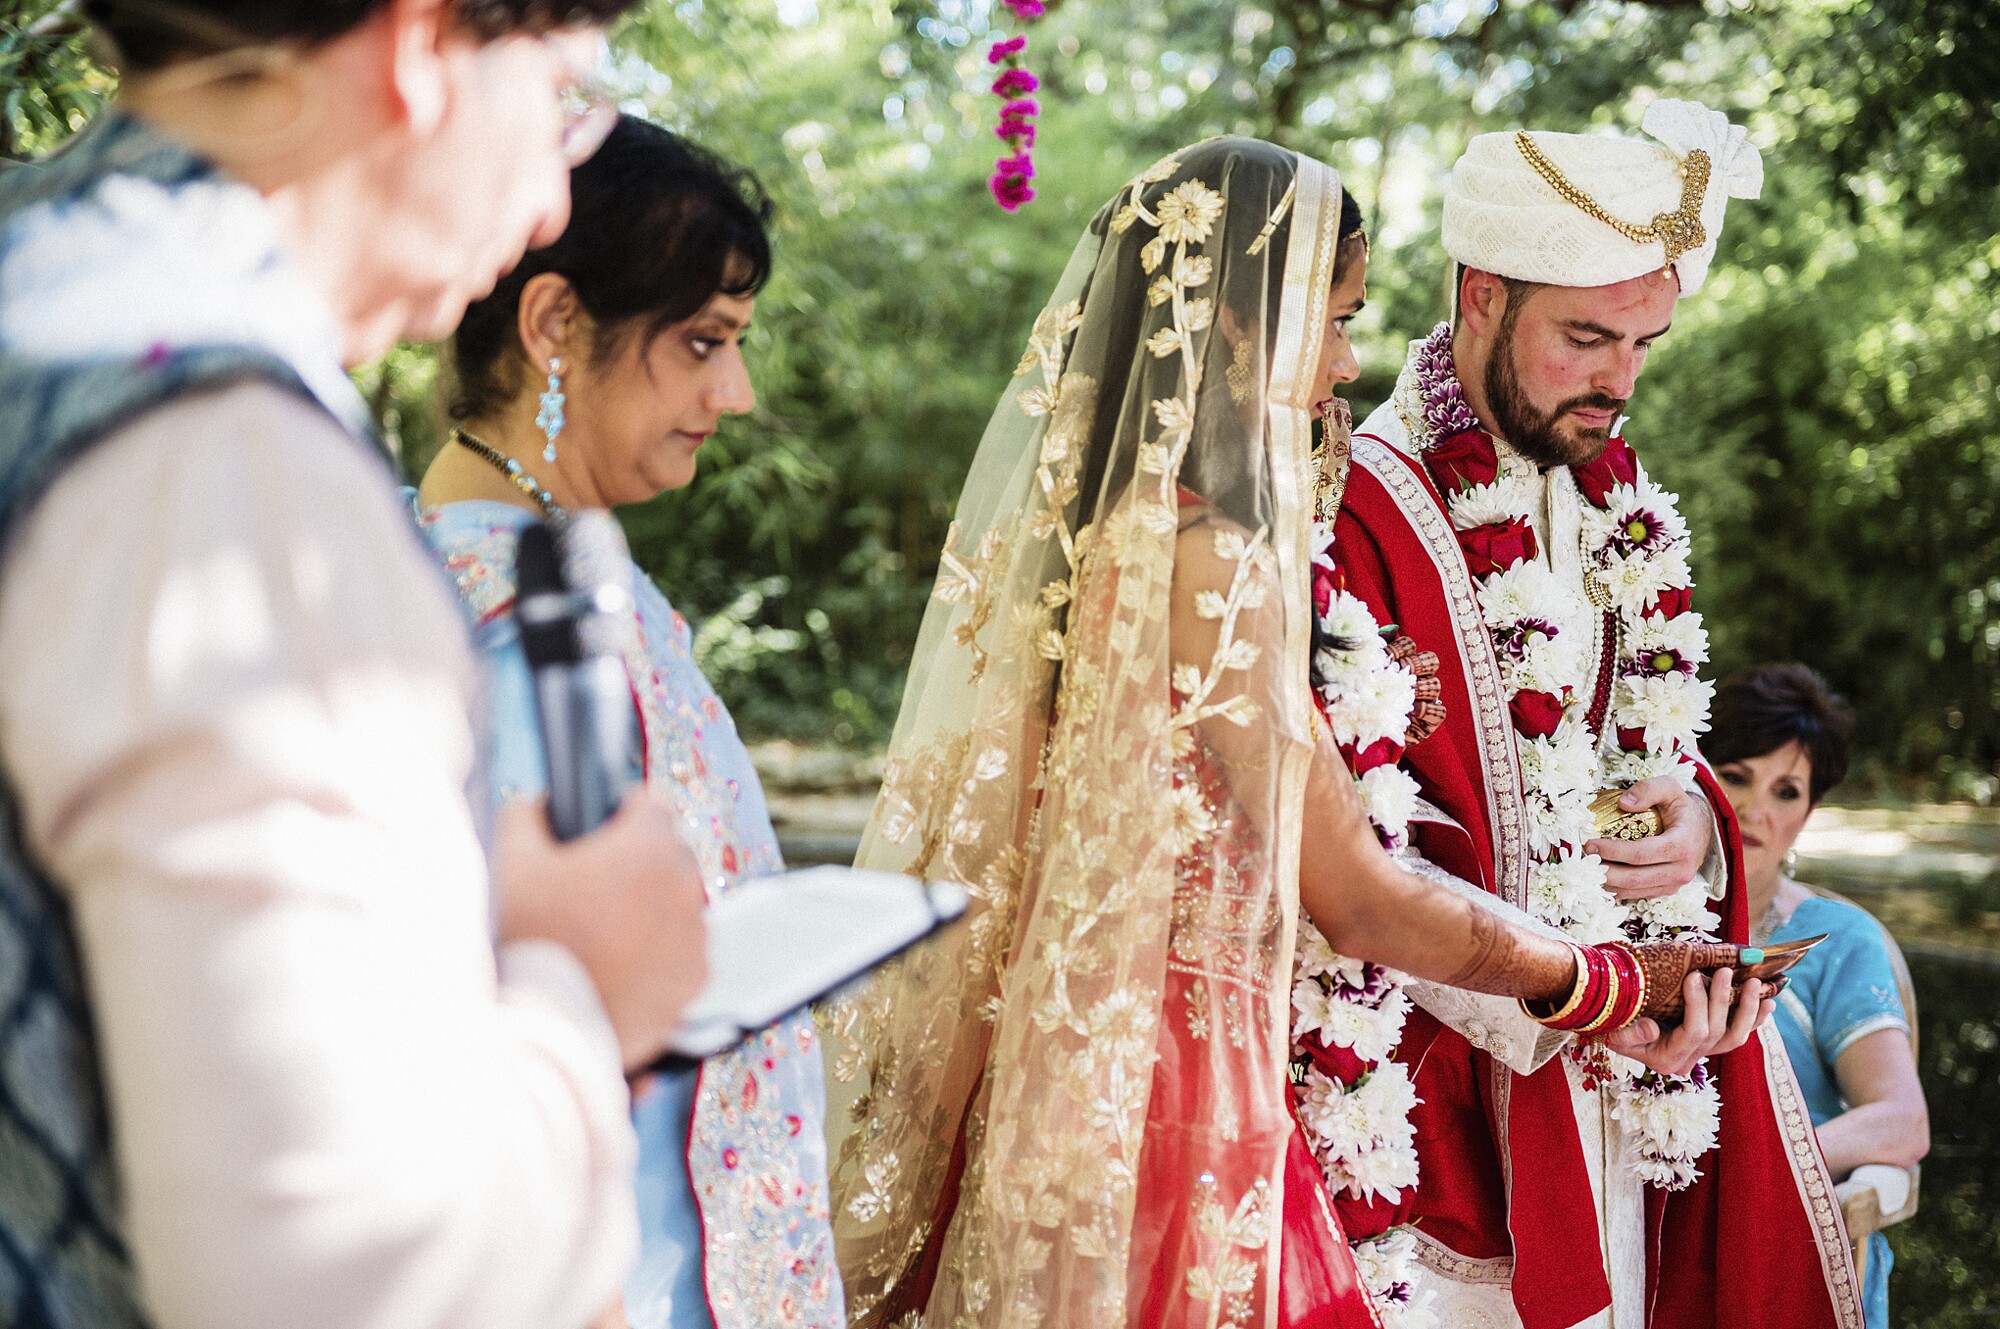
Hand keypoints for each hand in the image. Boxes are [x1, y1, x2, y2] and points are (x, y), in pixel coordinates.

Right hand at [496, 792, 708, 1072]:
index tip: (596, 833)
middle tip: (589, 891)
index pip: (648, 805)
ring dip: (648, 912)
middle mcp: (684, 890)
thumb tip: (546, 806)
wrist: (533, 1031)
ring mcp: (693, 942)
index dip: (616, 815)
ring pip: (676, 908)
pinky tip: (618, 967)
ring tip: (600, 935)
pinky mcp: (691, 986)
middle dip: (635, 865)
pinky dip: (657, 957)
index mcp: (648, 849)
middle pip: (667, 858)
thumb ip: (530, 814)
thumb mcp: (509, 858)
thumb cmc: (519, 939)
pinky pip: (680, 955)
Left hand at [1586, 776, 1712, 900]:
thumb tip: (1624, 803)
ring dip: (1607, 882)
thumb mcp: (1670, 789)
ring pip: (1634, 890)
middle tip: (1583, 858)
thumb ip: (1649, 789)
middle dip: (1605, 870)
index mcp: (1682, 846)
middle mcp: (1681, 870)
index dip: (1613, 851)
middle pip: (1635, 878)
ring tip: (1587, 868)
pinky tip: (1600, 876)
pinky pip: (1637, 894)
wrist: (1701, 829)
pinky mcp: (1666, 891)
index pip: (1641, 854)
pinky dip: (1616, 889)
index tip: (1590, 844)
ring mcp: (1674, 884)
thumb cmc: (1681, 808)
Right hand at [1604, 967, 1771, 1076]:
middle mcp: (1688, 1061)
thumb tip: (1652, 1028)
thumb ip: (1628, 1034)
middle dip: (1723, 1000)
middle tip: (1725, 971)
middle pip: (1718, 1034)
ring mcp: (1702, 1054)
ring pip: (1734, 1038)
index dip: (1698, 1005)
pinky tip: (1767, 1003)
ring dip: (1748, 1010)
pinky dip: (1753, 1018)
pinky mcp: (1709, 1043)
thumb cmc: (1612, 1026)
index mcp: (1666, 1059)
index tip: (1694, 975)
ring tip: (1756, 984)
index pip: (1693, 1033)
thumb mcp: (1612, 1032)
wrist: (1616, 1030)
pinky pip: (1737, 1034)